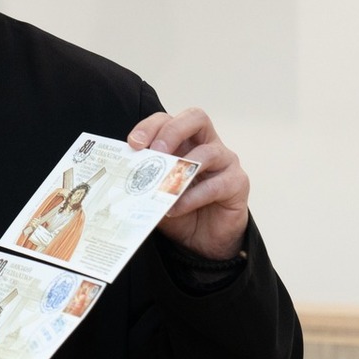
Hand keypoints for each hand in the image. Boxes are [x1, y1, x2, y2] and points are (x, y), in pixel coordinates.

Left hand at [129, 107, 249, 260]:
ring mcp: (225, 161)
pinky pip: (216, 185)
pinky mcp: (237, 183)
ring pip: (208, 152)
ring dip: (181, 171)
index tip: (133, 144)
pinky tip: (175, 208)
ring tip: (162, 188)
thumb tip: (121, 178)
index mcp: (184, 140)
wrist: (204, 240)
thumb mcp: (155, 193)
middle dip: (172, 132)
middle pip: (196, 118)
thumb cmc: (181, 209)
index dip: (150, 126)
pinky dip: (192, 197)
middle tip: (155, 153)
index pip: (168, 119)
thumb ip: (144, 180)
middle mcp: (207, 144)